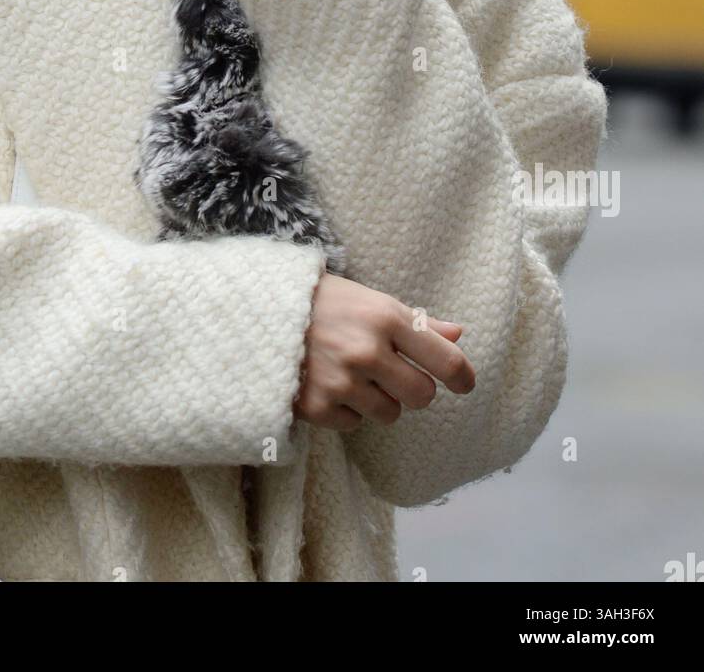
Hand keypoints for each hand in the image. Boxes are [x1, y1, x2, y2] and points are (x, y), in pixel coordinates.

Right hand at [293, 273, 474, 432]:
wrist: (259, 309)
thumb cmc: (324, 302)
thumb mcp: (371, 300)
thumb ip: (416, 322)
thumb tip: (458, 335)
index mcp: (385, 317)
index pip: (444, 359)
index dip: (462, 377)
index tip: (465, 384)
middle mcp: (367, 350)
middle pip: (421, 395)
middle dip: (414, 388)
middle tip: (394, 375)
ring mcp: (341, 381)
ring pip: (389, 413)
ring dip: (378, 400)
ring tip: (353, 375)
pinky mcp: (317, 406)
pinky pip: (354, 424)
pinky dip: (346, 410)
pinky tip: (329, 384)